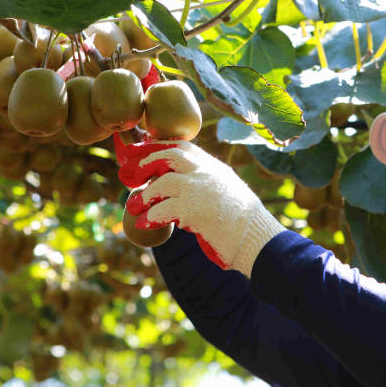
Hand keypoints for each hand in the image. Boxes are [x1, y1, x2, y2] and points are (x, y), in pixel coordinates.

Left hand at [119, 141, 285, 276]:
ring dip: (144, 194)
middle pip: (168, 155)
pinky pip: (163, 209)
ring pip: (163, 182)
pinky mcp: (194, 210)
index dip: (156, 147)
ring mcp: (200, 190)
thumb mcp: (226, 192)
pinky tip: (144, 223)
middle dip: (145, 162)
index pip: (181, 146)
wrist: (257, 239)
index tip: (138, 152)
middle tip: (128, 174)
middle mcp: (206, 173)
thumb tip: (178, 189)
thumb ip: (205, 185)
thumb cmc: (242, 223)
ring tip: (134, 205)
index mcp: (213, 167)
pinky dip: (150, 216)